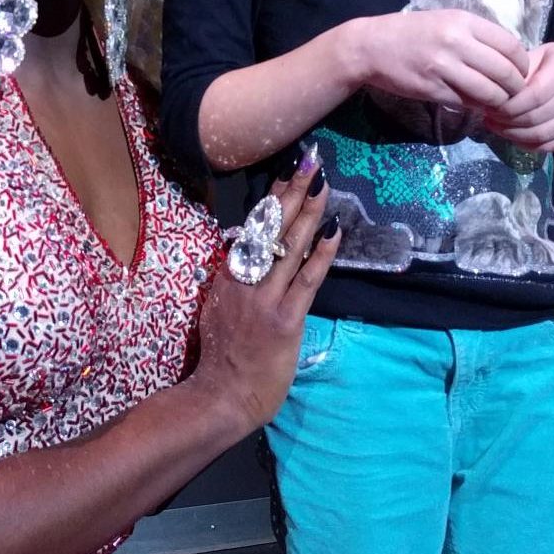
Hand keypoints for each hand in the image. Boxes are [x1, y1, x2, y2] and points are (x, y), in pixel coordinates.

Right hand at [193, 156, 340, 430]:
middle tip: (309, 158)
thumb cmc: (222, 356)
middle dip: (292, 189)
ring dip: (308, 211)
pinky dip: (322, 253)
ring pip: (289, 246)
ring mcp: (265, 298)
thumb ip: (233, 279)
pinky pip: (307, 279)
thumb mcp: (218, 308)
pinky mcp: (285, 319)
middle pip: (270, 226)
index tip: (286, 167)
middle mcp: (244, 279)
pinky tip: (335, 230)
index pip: (252, 226)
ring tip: (323, 181)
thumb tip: (244, 248)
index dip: (272, 196)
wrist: (221, 395)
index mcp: (227, 276)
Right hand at [357, 9, 529, 111]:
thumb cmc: (412, 32)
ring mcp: (444, 67)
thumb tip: (508, 58)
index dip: (522, 64)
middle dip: (515, 87)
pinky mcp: (433, 89)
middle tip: (513, 93)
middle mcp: (456, 42)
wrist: (371, 47)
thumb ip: (476, 36)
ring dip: (499, 101)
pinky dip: (477, 107)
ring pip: (489, 92)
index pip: (510, 46)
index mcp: (463, 22)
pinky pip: (467, 102)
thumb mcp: (446, 21)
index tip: (520, 73)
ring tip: (497, 102)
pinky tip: (476, 105)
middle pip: (505, 72)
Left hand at [485, 42, 553, 153]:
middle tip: (489, 118)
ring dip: (514, 135)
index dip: (509, 106)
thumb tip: (491, 93)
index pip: (534, 95)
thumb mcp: (535, 55)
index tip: (491, 106)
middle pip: (536, 117)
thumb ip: (517, 72)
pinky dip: (528, 144)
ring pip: (543, 135)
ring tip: (497, 127)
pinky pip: (551, 145)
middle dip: (507, 122)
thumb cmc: (552, 61)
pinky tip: (512, 136)